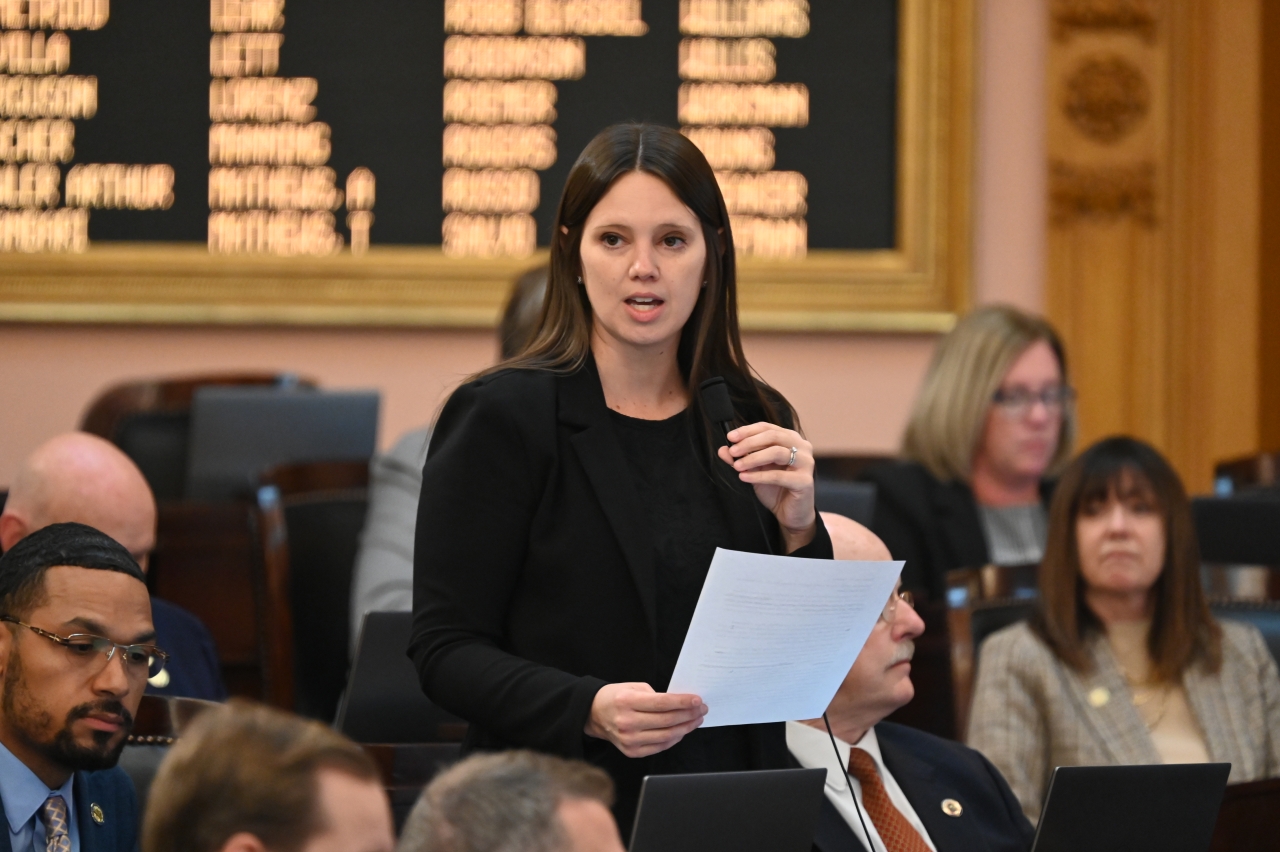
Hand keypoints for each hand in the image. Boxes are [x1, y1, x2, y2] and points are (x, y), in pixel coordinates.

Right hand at [584, 683, 707, 757]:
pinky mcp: (632, 751)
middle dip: (689, 714)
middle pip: (667, 720)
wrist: (594, 714)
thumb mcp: (633, 687)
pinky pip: (660, 746)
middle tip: (702, 709)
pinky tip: (682, 730)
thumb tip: (680, 704)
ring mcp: (630, 739)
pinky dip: (674, 739)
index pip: (662, 703)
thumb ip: (655, 695)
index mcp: (627, 701)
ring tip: (696, 719)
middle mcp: (628, 722)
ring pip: (667, 736)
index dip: (683, 702)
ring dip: (686, 727)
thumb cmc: (616, 697)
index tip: (697, 700)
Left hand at [716, 422, 815, 551]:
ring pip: (776, 452)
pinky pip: (778, 475)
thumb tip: (723, 449)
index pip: (768, 428)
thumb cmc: (776, 489)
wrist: (791, 514)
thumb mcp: (755, 470)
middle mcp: (802, 447)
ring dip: (753, 458)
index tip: (730, 437)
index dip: (747, 431)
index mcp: (790, 439)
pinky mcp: (804, 481)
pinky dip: (758, 476)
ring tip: (737, 466)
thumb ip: (741, 458)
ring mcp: (806, 463)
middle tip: (733, 451)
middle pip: (773, 436)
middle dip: (749, 442)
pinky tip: (744, 477)